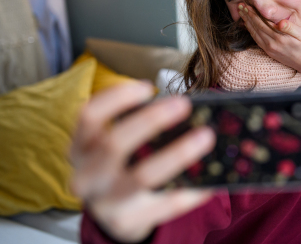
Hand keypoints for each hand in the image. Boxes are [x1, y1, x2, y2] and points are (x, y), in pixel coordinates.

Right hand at [70, 82, 215, 242]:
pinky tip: (209, 181)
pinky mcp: (126, 222)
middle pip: (114, 143)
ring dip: (178, 154)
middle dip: (151, 121)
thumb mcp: (113, 147)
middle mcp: (86, 175)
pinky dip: (190, 191)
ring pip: (142, 176)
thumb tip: (183, 108)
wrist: (112, 216)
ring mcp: (104, 202)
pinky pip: (165, 204)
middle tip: (184, 104)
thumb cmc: (120, 168)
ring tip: (205, 137)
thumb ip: (137, 127)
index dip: (116, 99)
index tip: (147, 87)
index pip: (88, 116)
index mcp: (80, 148)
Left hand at [238, 3, 300, 75]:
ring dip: (247, 23)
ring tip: (241, 13)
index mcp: (279, 38)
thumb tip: (281, 22)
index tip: (247, 5)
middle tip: (240, 6)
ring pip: (254, 33)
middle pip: (255, 27)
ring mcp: (268, 49)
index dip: (254, 14)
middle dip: (247, 16)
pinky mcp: (268, 52)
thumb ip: (291, 28)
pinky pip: (256, 40)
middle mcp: (271, 44)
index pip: (262, 23)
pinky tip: (248, 26)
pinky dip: (250, 31)